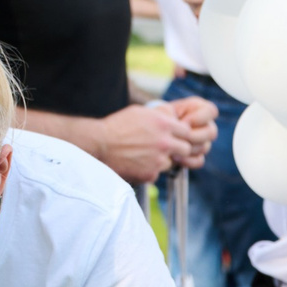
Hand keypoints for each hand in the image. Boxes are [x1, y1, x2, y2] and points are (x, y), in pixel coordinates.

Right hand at [93, 102, 212, 181]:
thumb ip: (161, 117)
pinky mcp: (151, 174)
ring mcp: (159, 160)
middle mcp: (164, 142)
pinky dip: (149, 170)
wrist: (100, 144)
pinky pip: (157, 173)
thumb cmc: (117, 126)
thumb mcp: (140, 112)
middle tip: (166, 148)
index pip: (187, 131)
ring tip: (145, 155)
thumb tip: (174, 118)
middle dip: (178, 149)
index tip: (174, 136)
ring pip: (171, 162)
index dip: (181, 135)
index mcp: (163, 124)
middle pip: (186, 149)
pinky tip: (137, 163)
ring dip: (163, 160)